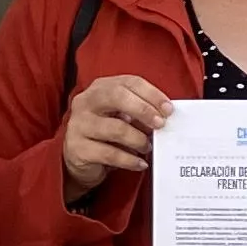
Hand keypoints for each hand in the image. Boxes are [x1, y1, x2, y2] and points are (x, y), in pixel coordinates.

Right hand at [62, 75, 171, 202]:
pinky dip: (130, 160)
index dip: (152, 94)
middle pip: (117, 96)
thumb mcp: (121, 116)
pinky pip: (110, 154)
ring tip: (147, 147)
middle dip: (144, 110)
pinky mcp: (78, 148)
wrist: (78, 160)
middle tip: (160, 124)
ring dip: (138, 140)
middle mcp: (86, 102)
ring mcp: (79, 124)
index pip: (129, 82)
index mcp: (100, 89)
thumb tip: (164, 115)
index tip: (168, 109)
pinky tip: (139, 163)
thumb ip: (139, 111)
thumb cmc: (105, 134)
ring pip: (116, 128)